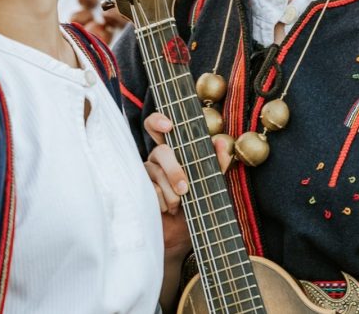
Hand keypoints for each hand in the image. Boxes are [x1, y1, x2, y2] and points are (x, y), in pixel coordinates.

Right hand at [142, 112, 233, 258]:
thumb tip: (222, 141)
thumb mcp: (210, 186)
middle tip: (185, 189)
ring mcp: (144, 175)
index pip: (156, 126)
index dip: (158, 120)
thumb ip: (216, 164)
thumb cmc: (195, 208)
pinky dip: (163, 203)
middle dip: (175, 171)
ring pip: (156, 174)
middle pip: (160, 151)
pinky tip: (165, 210)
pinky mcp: (137, 191)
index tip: (169, 126)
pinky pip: (149, 190)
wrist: (181, 238)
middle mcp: (155, 160)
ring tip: (177, 206)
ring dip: (172, 194)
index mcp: (172, 152)